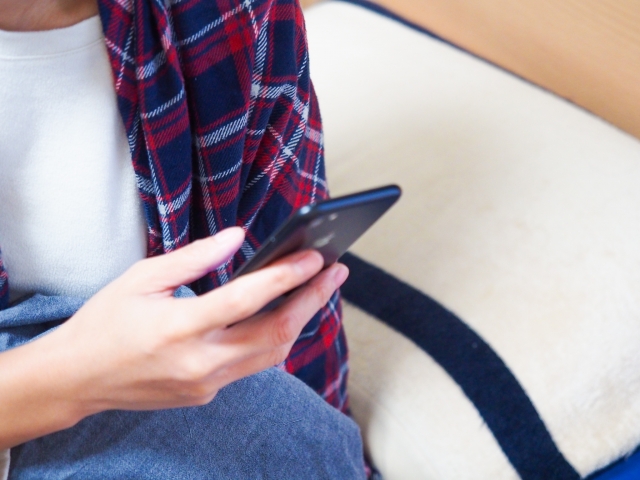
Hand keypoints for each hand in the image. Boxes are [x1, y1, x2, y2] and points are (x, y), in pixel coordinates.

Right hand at [2, 227, 346, 443]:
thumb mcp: (141, 278)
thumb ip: (194, 258)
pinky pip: (252, 365)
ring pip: (271, 354)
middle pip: (274, 333)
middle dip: (312, 301)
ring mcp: (205, 384)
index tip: (315, 256)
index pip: (245, 300)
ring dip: (300, 320)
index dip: (285, 276)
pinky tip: (284, 314)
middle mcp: (198, 363)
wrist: (78, 378)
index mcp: (177, 329)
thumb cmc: (105, 321)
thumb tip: (238, 237)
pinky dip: (274, 337)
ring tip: (319, 289)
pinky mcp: (207, 393)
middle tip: (337, 272)